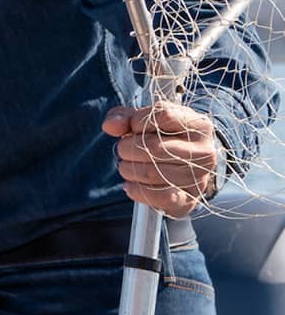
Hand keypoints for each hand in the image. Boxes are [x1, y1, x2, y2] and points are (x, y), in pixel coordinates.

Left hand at [104, 102, 220, 216]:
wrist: (186, 168)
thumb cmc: (162, 138)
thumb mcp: (144, 120)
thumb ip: (123, 117)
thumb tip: (110, 126)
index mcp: (198, 125)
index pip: (163, 115)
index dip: (138, 121)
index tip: (133, 127)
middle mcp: (204, 151)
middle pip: (153, 146)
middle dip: (127, 148)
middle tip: (124, 150)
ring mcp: (200, 177)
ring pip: (152, 173)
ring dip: (128, 169)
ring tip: (128, 166)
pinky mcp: (190, 199)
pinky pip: (160, 197)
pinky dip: (137, 190)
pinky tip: (131, 185)